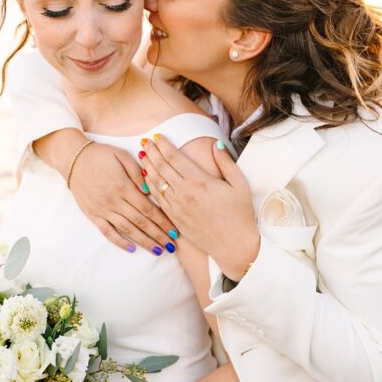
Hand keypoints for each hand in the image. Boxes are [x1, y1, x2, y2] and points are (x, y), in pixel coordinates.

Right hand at [69, 141, 176, 254]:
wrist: (73, 159)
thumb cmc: (101, 155)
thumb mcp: (121, 156)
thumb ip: (137, 172)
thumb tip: (150, 190)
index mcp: (123, 186)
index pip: (148, 208)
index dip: (163, 221)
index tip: (175, 231)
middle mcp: (113, 201)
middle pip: (140, 222)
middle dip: (158, 235)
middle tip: (172, 246)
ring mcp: (102, 209)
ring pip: (127, 229)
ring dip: (143, 241)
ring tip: (158, 250)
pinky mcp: (92, 215)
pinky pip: (107, 231)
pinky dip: (119, 241)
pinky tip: (131, 248)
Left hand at [141, 135, 260, 280]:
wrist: (233, 246)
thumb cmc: (239, 215)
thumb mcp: (239, 184)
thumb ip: (226, 162)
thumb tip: (216, 144)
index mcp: (200, 181)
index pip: (175, 157)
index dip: (163, 145)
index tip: (157, 136)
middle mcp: (184, 192)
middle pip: (162, 167)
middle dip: (152, 152)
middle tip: (145, 141)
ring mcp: (177, 206)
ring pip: (156, 182)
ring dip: (148, 167)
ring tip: (142, 155)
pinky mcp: (174, 218)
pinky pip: (157, 199)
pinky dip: (150, 186)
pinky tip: (147, 179)